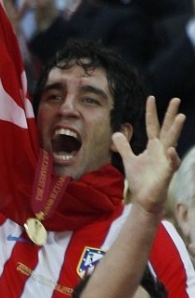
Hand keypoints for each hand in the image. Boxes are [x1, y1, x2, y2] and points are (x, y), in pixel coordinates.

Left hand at [113, 96, 183, 215]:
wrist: (145, 200)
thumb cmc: (141, 180)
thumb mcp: (129, 160)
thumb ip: (124, 146)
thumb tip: (117, 133)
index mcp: (153, 146)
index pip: (152, 125)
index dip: (151, 112)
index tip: (150, 98)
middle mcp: (162, 150)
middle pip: (166, 129)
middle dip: (170, 114)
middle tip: (176, 99)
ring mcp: (166, 160)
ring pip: (172, 142)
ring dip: (176, 130)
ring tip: (180, 116)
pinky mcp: (167, 173)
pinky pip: (171, 163)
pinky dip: (172, 156)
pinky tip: (171, 149)